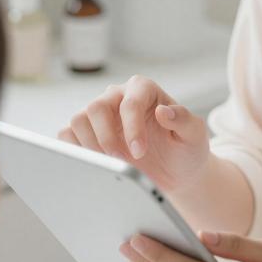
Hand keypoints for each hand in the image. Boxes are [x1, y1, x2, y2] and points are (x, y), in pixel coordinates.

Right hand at [58, 74, 209, 194]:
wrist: (176, 171)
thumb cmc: (185, 148)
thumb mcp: (194, 135)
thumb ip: (183, 120)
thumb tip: (163, 112)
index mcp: (144, 89)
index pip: (130, 102)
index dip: (132, 128)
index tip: (139, 152)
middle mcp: (118, 96)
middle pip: (96, 107)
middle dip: (107, 138)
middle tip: (122, 162)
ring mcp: (100, 114)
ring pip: (78, 120)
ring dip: (91, 146)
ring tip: (112, 165)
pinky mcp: (86, 133)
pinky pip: (67, 135)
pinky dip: (75, 150)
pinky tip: (95, 163)